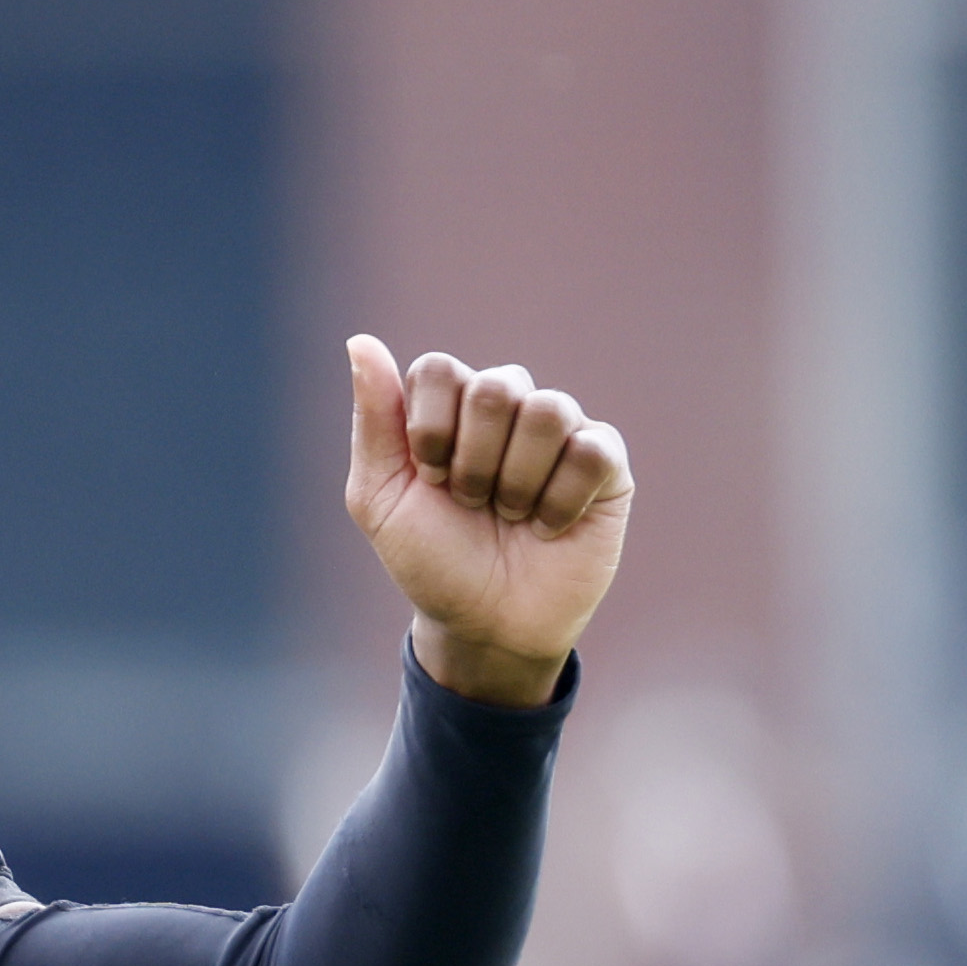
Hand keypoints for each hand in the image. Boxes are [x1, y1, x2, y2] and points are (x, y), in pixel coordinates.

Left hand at [343, 335, 631, 707]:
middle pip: (497, 385)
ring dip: (517, 482)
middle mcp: (508, 406)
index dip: (430, 432)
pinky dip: (560, 501)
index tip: (429, 481)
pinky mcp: (606, 461)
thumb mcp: (381, 498)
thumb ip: (373, 420)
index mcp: (451, 406)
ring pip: (548, 410)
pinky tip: (549, 526)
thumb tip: (360, 341)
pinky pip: (590, 450)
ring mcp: (560, 429)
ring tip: (511, 517)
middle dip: (474, 462)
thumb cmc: (432, 560)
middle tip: (472, 504)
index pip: (440, 369)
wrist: (484, 624)